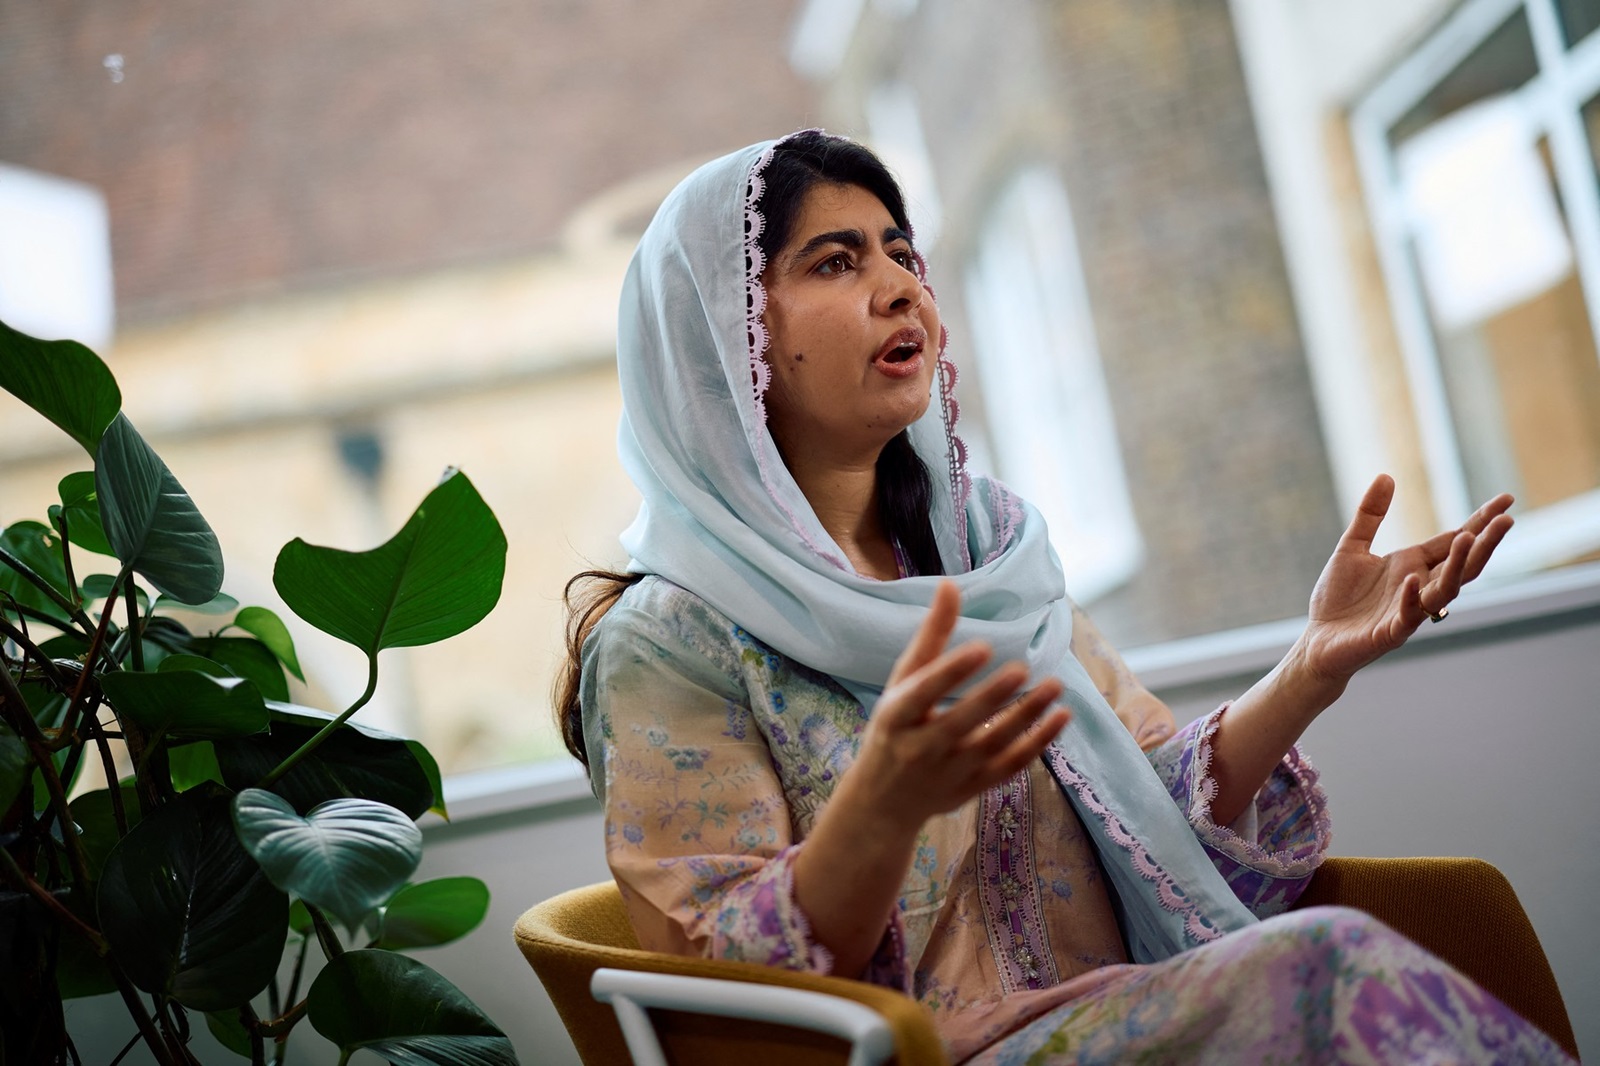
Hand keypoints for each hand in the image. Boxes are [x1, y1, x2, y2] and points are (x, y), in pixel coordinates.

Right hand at [848, 580, 1069, 831]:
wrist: (883, 800)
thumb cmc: (895, 726)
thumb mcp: (902, 681)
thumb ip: (931, 636)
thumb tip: (950, 585)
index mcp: (896, 716)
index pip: (923, 692)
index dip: (951, 671)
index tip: (983, 647)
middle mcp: (921, 747)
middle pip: (959, 722)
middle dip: (991, 697)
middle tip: (1022, 670)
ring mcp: (950, 771)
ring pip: (992, 745)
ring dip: (1026, 716)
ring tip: (1054, 685)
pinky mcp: (974, 787)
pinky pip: (1011, 765)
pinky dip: (1038, 743)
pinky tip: (1061, 716)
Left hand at [1299, 474, 1512, 684]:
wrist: (1318, 640)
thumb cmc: (1337, 598)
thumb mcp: (1351, 547)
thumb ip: (1370, 515)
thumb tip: (1386, 476)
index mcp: (1413, 564)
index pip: (1454, 540)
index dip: (1480, 521)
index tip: (1506, 500)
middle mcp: (1419, 585)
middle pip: (1462, 564)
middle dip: (1485, 542)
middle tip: (1507, 519)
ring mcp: (1409, 610)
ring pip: (1446, 588)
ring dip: (1459, 565)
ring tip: (1470, 539)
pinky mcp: (1390, 632)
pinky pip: (1408, 615)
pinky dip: (1413, 597)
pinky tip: (1412, 577)